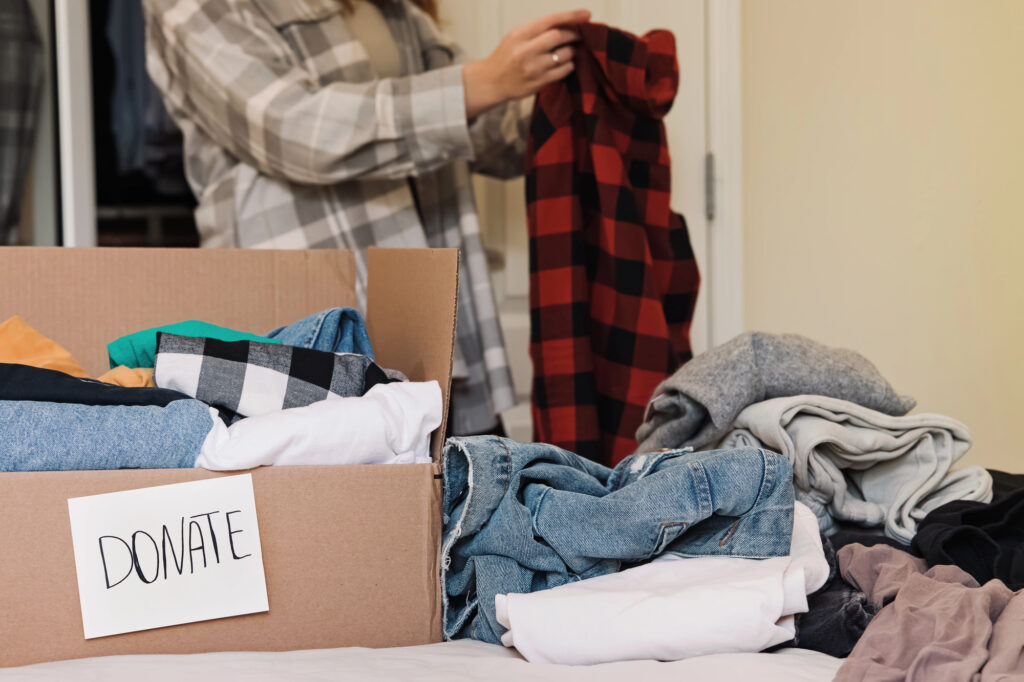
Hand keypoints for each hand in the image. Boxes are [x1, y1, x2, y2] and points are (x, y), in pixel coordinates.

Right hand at [463, 9, 590, 118]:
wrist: (491, 82)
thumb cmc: (505, 56)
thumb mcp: (515, 37)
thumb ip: (536, 30)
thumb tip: (564, 23)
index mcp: (520, 34)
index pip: (550, 21)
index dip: (571, 16)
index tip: (586, 14)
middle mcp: (526, 50)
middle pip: (559, 36)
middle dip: (574, 34)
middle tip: (579, 35)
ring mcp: (533, 68)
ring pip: (564, 55)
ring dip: (572, 51)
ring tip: (570, 50)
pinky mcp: (538, 83)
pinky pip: (563, 71)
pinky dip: (569, 65)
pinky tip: (565, 63)